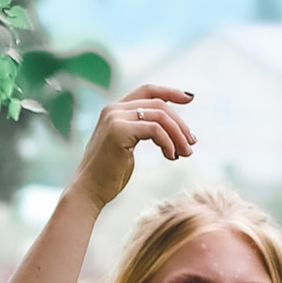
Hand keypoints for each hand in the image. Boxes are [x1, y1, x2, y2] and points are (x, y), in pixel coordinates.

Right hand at [73, 83, 194, 208]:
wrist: (89, 191)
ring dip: (178, 135)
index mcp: (115, 110)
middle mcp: (113, 109)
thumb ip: (141, 131)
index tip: (189, 98)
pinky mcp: (119, 130)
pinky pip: (155, 129)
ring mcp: (115, 118)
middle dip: (180, 123)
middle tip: (192, 143)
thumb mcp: (127, 147)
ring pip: (160, 115)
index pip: (147, 91)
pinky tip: (171, 156)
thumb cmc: (109, 175)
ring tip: (186, 153)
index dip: (170, 91)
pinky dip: (168, 142)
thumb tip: (167, 130)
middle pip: (159, 104)